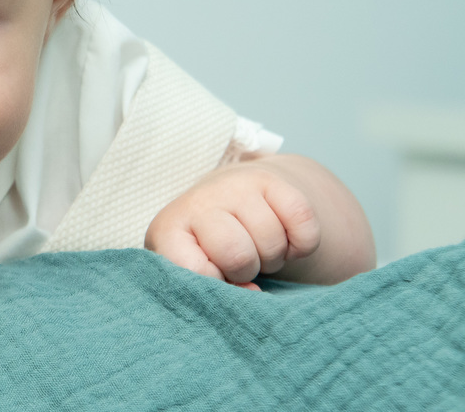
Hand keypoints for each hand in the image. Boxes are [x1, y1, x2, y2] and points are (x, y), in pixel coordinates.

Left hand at [145, 161, 321, 288]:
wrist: (231, 199)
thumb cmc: (210, 247)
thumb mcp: (197, 269)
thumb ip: (212, 290)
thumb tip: (252, 291)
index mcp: (168, 229)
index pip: (193, 270)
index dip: (215, 283)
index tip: (216, 275)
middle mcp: (198, 201)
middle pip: (238, 256)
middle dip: (246, 270)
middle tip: (240, 261)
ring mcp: (234, 186)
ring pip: (272, 242)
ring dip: (273, 257)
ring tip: (257, 246)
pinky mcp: (270, 179)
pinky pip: (303, 225)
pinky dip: (302, 243)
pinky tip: (283, 236)